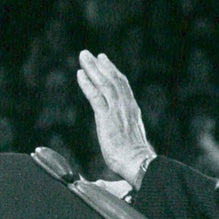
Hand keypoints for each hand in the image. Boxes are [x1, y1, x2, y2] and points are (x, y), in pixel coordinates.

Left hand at [77, 50, 155, 184]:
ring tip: (84, 56)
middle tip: (93, 55)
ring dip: (93, 69)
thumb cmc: (136, 161)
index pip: (124, 89)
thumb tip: (122, 144)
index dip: (115, 74)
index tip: (107, 64)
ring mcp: (117, 111)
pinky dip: (87, 84)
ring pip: (105, 84)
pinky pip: (95, 96)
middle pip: (114, 81)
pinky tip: (80, 74)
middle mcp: (126, 108)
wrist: (138, 163)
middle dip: (103, 66)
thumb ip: (126, 138)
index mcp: (133, 113)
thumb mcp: (132, 145)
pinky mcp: (106, 117)